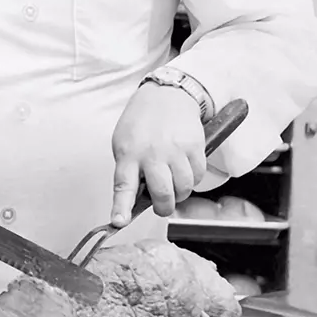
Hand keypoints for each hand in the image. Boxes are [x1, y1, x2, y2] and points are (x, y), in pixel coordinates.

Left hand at [109, 83, 205, 225]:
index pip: (123, 185)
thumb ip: (129, 170)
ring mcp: (175, 151)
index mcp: (128, 153)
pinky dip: (192, 179)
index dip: (121, 207)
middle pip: (162, 194)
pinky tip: (184, 167)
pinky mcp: (195, 148)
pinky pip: (198, 177)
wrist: (167, 95)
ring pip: (184, 189)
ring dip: (180, 193)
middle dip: (163, 208)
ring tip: (173, 182)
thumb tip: (136, 200)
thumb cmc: (142, 121)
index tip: (118, 222)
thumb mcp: (124, 143)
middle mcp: (152, 153)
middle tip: (161, 206)